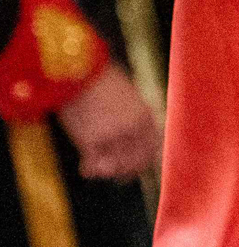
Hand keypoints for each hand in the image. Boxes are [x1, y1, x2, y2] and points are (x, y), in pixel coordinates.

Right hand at [58, 63, 160, 179]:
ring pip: (115, 165)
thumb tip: (131, 124)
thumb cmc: (98, 77)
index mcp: (144, 115)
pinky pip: (93, 163)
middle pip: (136, 161)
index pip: (152, 147)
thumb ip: (130, 111)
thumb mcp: (123, 92)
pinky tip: (85, 170)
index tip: (137, 167)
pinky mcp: (91, 140)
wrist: (78, 69)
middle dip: (127, 171)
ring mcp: (113, 136)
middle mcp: (133, 129)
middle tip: (119, 177)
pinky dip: (90, 169)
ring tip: (100, 170)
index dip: (144, 160)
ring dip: (108, 170)